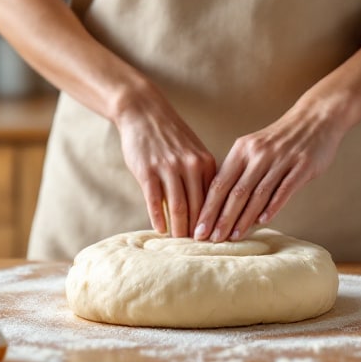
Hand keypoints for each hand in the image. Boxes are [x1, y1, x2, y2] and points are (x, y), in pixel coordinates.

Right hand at [115, 92, 216, 236]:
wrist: (144, 112)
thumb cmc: (170, 135)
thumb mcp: (192, 151)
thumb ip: (201, 176)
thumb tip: (207, 207)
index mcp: (205, 162)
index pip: (214, 200)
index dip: (215, 221)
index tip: (216, 239)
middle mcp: (190, 165)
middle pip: (198, 208)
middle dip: (199, 231)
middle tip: (198, 249)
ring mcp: (168, 168)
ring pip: (178, 207)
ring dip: (179, 229)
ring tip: (179, 243)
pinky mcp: (147, 170)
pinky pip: (154, 200)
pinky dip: (158, 218)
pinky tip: (160, 229)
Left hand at [194, 106, 343, 241]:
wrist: (316, 118)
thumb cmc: (280, 139)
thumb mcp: (253, 147)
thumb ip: (239, 171)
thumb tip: (220, 204)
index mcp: (242, 149)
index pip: (220, 183)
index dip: (208, 208)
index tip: (199, 228)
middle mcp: (259, 154)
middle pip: (236, 191)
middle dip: (222, 218)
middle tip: (212, 239)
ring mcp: (281, 159)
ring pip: (258, 194)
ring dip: (245, 218)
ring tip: (234, 236)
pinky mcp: (302, 166)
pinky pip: (284, 190)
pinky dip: (273, 206)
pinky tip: (263, 221)